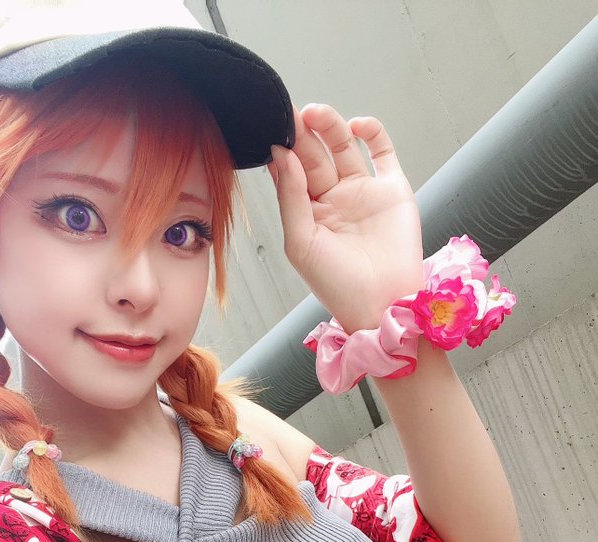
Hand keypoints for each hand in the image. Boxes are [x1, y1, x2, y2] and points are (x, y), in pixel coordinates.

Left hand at [268, 104, 423, 334]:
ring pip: (344, 147)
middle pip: (316, 155)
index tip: (274, 128)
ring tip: (315, 114)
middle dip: (303, 133)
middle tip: (291, 113)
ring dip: (330, 126)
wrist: (381, 302)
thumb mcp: (300, 242)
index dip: (284, 149)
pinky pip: (382, 151)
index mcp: (309, 214)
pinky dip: (371, 132)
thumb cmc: (338, 285)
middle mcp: (335, 200)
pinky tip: (356, 126)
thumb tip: (281, 156)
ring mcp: (364, 192)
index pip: (292, 173)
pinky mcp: (392, 189)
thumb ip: (290, 197)